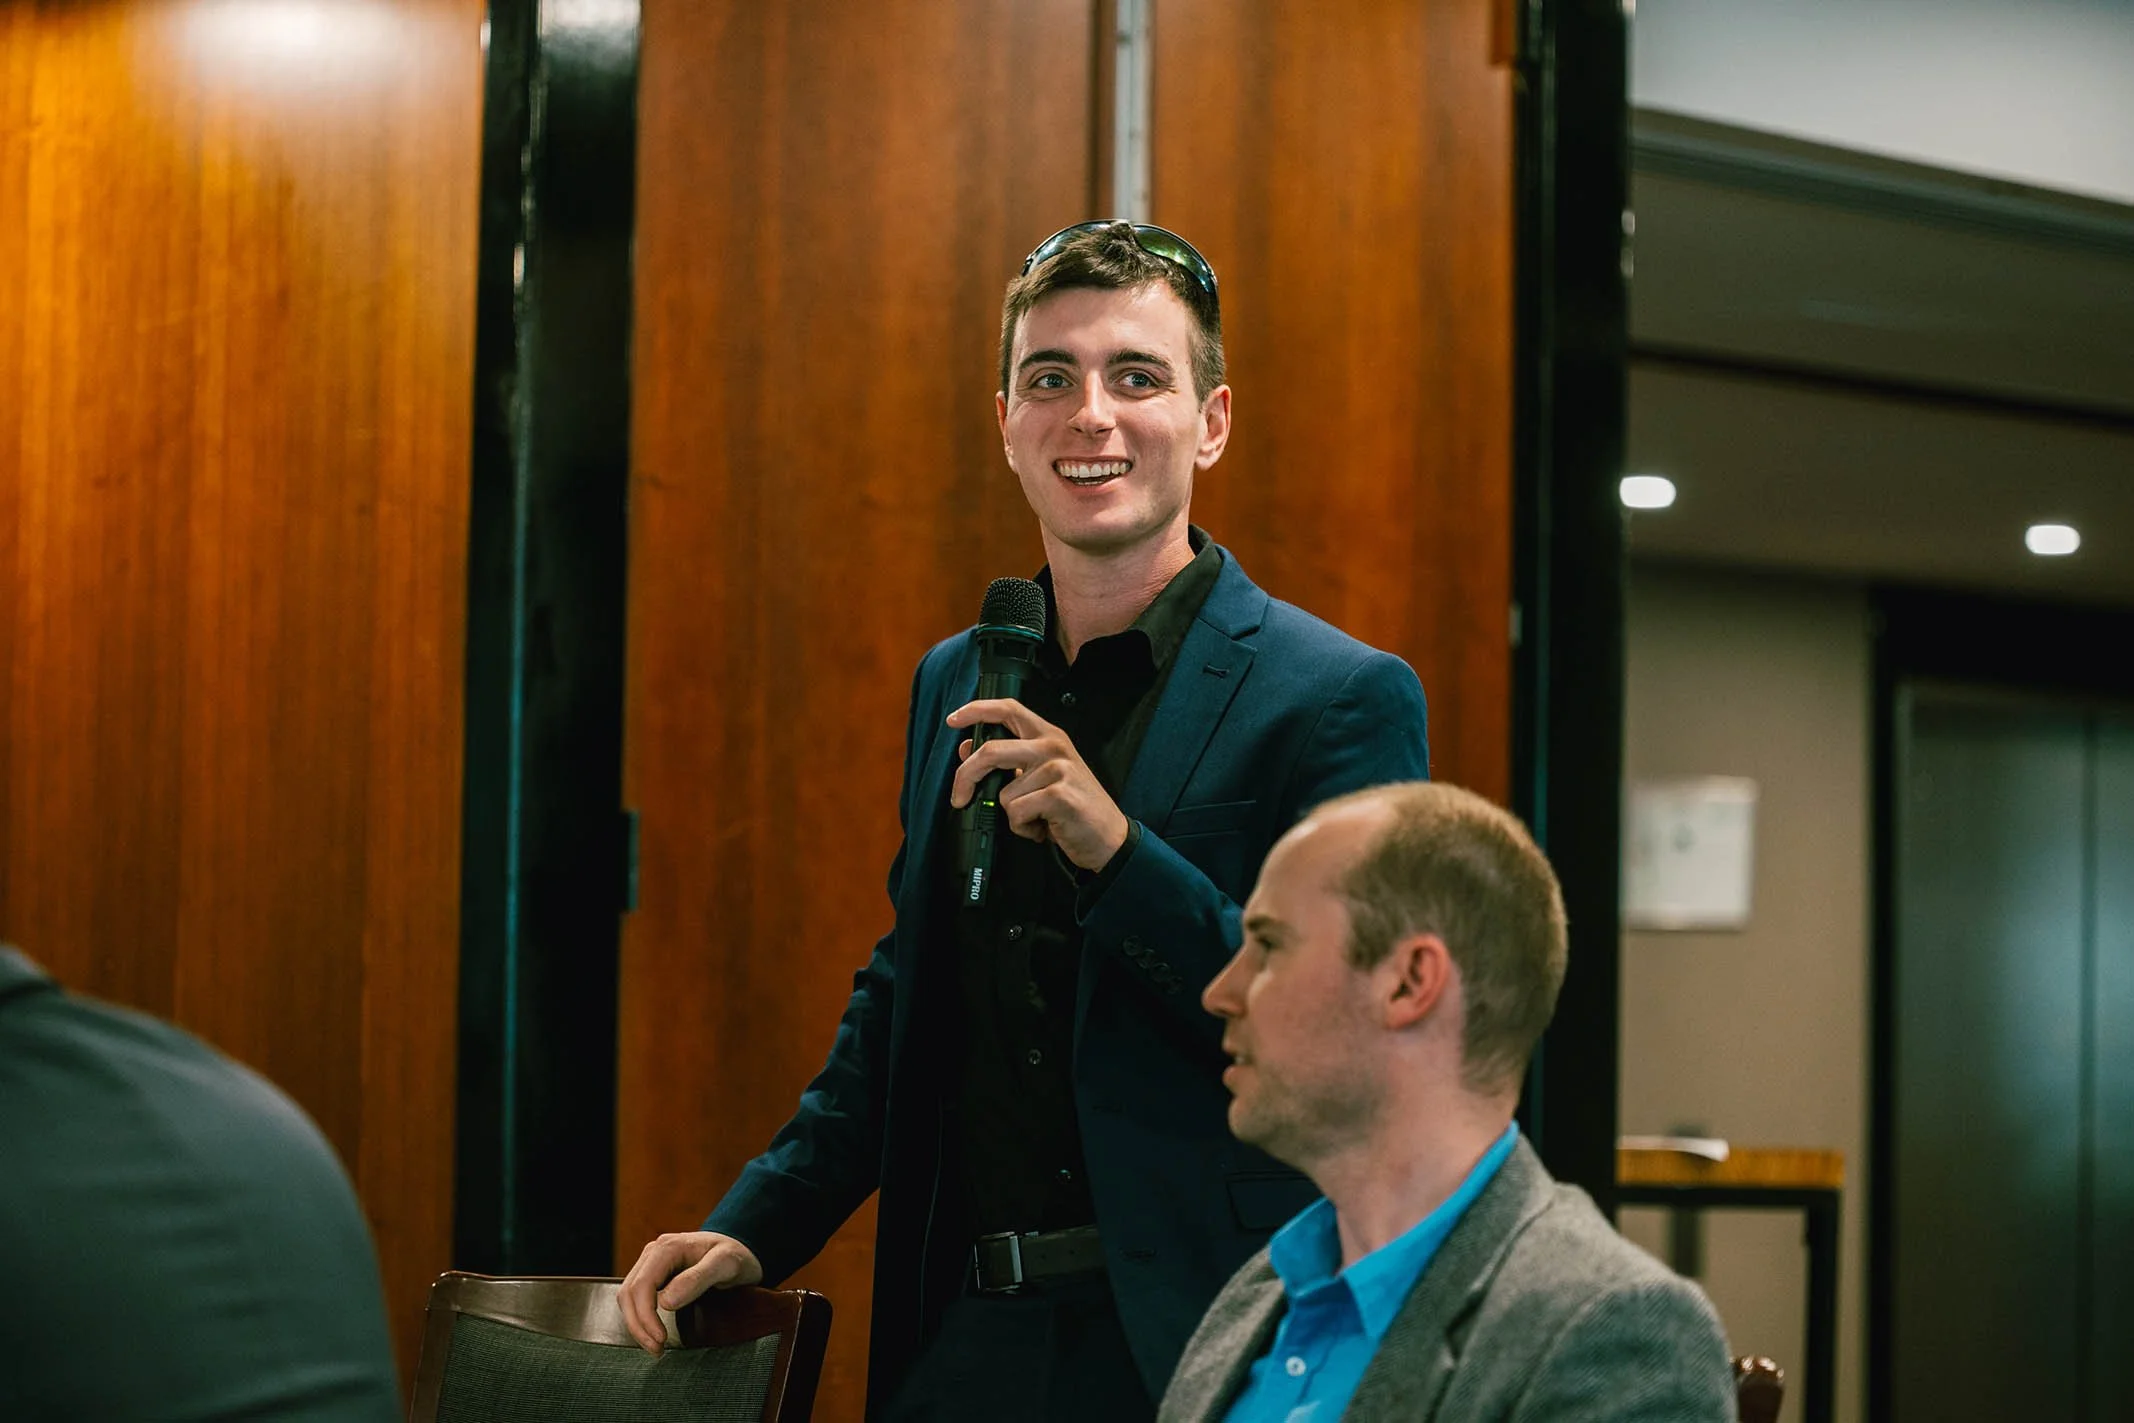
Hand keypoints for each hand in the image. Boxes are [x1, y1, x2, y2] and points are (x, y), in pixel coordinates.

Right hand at [617, 1230, 763, 1354]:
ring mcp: (651, 1263)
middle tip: (657, 1349)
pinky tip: (652, 1333)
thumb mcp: (725, 1264)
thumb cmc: (736, 1255)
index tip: (661, 1339)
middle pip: (628, 1293)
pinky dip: (639, 1318)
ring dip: (637, 1325)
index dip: (646, 1316)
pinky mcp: (653, 1275)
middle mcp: (654, 1252)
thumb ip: (697, 1279)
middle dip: (638, 1325)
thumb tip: (665, 1302)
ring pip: (627, 1297)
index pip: (641, 1285)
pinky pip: (635, 1298)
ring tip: (655, 1347)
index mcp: (667, 1247)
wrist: (740, 1249)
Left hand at [946, 698, 1129, 871]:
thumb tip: (969, 748)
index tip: (954, 719)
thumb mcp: (1042, 776)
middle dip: (966, 776)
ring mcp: (1058, 770)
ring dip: (1013, 815)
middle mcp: (1053, 747)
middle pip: (991, 750)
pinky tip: (1043, 829)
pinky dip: (1024, 828)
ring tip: (1036, 818)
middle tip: (959, 797)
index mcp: (1048, 736)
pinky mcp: (1059, 795)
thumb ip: (1010, 760)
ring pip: (1004, 793)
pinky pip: (1017, 813)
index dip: (977, 710)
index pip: (1008, 709)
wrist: (1109, 838)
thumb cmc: (1073, 808)